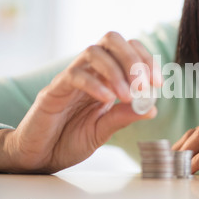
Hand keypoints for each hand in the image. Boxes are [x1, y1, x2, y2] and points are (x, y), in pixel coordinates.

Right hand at [5, 32, 161, 172]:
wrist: (39, 158)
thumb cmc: (69, 141)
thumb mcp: (103, 130)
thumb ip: (124, 117)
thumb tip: (152, 108)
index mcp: (104, 78)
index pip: (127, 51)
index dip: (146, 60)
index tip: (159, 83)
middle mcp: (88, 72)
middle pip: (111, 40)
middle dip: (133, 58)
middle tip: (144, 84)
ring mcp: (70, 79)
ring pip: (93, 52)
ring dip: (116, 71)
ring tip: (128, 95)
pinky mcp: (53, 90)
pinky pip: (74, 76)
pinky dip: (95, 84)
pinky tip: (107, 99)